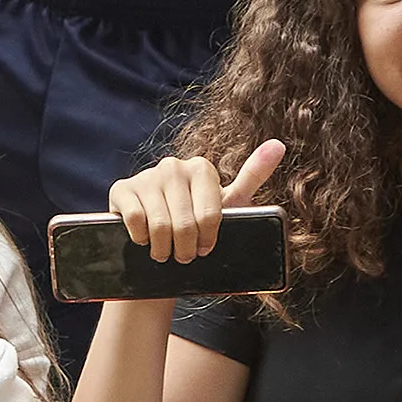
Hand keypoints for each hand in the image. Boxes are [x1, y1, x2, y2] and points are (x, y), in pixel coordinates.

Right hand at [108, 139, 281, 275]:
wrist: (157, 241)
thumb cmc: (197, 224)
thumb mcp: (228, 204)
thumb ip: (252, 175)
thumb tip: (279, 145)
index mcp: (201, 168)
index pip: (210, 216)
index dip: (207, 240)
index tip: (205, 248)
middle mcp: (173, 166)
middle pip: (184, 225)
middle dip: (185, 250)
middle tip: (183, 256)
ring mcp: (146, 176)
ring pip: (159, 226)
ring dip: (163, 250)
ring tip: (164, 253)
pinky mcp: (122, 190)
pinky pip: (136, 222)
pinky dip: (141, 239)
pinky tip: (144, 240)